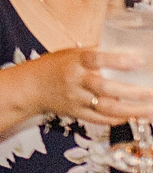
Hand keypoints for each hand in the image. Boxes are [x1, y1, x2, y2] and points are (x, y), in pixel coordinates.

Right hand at [26, 46, 152, 125]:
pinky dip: (118, 120)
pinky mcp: (76, 113)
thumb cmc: (54, 66)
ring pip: (106, 108)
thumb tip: (125, 52)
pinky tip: (132, 117)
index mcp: (74, 62)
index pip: (96, 59)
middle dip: (132, 92)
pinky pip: (100, 119)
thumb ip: (95, 54)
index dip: (118, 60)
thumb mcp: (71, 53)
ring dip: (131, 110)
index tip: (138, 61)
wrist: (30, 87)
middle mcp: (75, 81)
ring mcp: (76, 99)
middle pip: (105, 88)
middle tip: (152, 92)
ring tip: (151, 110)